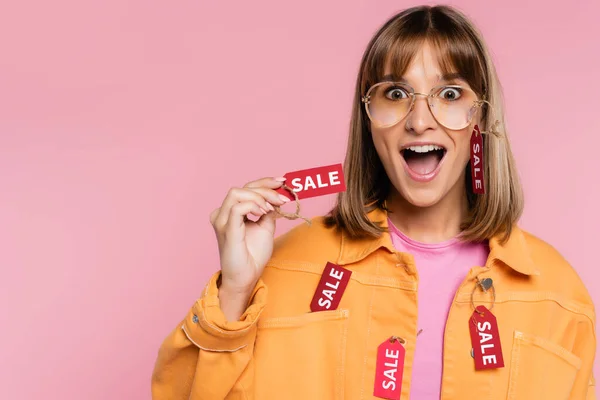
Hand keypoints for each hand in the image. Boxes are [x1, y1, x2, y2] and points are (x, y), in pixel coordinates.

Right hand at [209, 177, 289, 307]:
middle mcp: (222, 213)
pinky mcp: (226, 229)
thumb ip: (268, 211)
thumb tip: (277, 198)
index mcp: (230, 211)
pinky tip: (263, 213)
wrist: (246, 277)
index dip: (265, 182)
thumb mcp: (266, 227)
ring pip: (237, 193)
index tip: (282, 182)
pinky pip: (237, 208)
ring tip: (271, 209)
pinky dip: (253, 206)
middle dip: (266, 190)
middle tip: (282, 200)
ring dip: (259, 197)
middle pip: (243, 188)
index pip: (246, 188)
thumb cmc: (253, 255)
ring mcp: (222, 220)